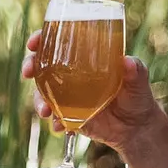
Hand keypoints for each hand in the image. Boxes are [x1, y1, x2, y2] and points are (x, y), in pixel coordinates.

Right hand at [21, 31, 167, 163]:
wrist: (136, 129)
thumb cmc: (137, 96)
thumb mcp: (139, 80)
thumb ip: (136, 70)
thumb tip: (128, 62)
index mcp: (86, 58)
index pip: (59, 43)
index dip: (42, 39)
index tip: (34, 43)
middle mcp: (72, 75)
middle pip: (42, 65)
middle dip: (30, 66)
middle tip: (28, 71)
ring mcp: (68, 96)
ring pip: (43, 92)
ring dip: (38, 99)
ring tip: (45, 110)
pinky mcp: (69, 115)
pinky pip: (55, 116)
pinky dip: (54, 121)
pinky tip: (59, 125)